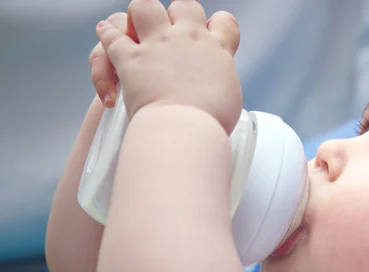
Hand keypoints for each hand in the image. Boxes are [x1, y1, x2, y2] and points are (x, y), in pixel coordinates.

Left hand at [95, 0, 241, 132]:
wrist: (186, 128)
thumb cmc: (212, 121)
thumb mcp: (230, 97)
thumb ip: (222, 81)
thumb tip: (217, 83)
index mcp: (217, 49)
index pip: (223, 22)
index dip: (214, 26)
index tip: (208, 38)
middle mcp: (188, 38)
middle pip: (183, 5)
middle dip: (177, 14)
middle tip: (172, 32)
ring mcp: (158, 45)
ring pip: (144, 7)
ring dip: (140, 16)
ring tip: (138, 29)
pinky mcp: (131, 58)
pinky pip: (113, 36)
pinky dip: (106, 34)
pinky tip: (104, 33)